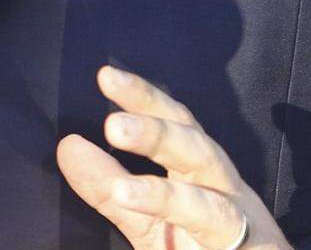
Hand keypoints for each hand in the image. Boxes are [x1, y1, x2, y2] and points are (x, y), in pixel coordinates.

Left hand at [57, 66, 293, 249]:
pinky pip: (221, 245)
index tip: (106, 76)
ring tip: (122, 194)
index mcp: (200, 170)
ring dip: (166, 198)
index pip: (175, 121)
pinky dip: (189, 235)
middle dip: (158, 135)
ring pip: (211, 208)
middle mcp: (224, 190)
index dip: (144, 97)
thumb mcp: (145, 218)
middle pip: (197, 150)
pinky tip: (159, 235)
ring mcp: (242, 229)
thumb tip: (68, 145)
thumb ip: (108, 186)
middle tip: (114, 127)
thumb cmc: (197, 246)